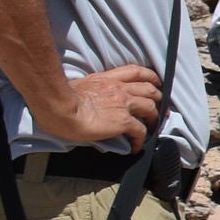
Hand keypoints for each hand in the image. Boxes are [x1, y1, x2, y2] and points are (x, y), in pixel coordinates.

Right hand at [42, 65, 165, 151]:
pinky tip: (136, 147)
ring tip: (151, 128)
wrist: (59, 107)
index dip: (150, 77)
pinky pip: (140, 131)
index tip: (155, 83)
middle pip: (149, 89)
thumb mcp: (81, 85)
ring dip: (154, 118)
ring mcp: (123, 104)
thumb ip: (95, 89)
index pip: (136, 72)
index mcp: (107, 79)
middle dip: (158, 98)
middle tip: (159, 108)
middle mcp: (119, 88)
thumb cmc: (60, 98)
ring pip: (150, 108)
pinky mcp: (123, 121)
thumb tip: (95, 99)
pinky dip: (141, 140)